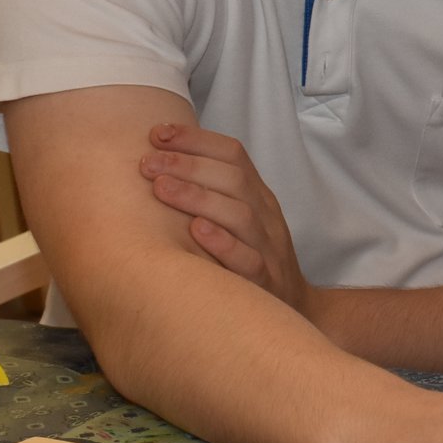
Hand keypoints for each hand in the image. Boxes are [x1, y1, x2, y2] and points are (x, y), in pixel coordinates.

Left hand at [139, 123, 313, 316]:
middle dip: (188, 164)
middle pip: (234, 179)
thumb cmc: (252, 259)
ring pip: (239, 214)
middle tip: (148, 162)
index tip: (157, 133)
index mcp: (259, 197)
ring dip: (197, 197)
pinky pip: (248, 261)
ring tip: (160, 187)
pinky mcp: (266, 283)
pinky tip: (196, 231)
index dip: (196, 140)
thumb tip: (159, 163)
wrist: (295, 309)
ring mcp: (268, 249)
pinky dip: (223, 244)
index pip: (234, 155)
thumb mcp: (241, 220)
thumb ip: (212, 194)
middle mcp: (266, 217)